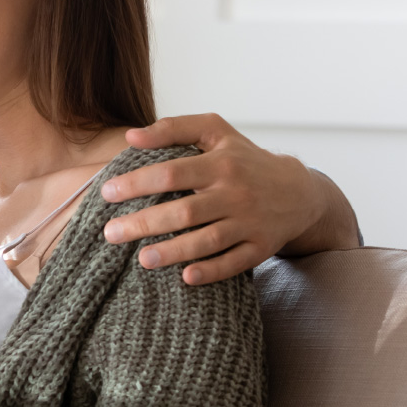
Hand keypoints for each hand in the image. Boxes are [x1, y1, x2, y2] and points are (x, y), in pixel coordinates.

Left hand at [101, 113, 357, 284]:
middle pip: (183, 212)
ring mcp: (250, 222)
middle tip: (110, 233)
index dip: (136, 184)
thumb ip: (173, 129)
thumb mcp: (216, 132)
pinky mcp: (262, 247)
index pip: (171, 173)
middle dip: (143, 224)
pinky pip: (235, 263)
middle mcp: (235, 193)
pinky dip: (211, 271)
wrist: (300, 191)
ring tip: (141, 259)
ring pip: (207, 241)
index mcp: (220, 163)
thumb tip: (130, 135)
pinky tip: (186, 277)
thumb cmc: (245, 159)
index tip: (106, 194)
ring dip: (173, 252)